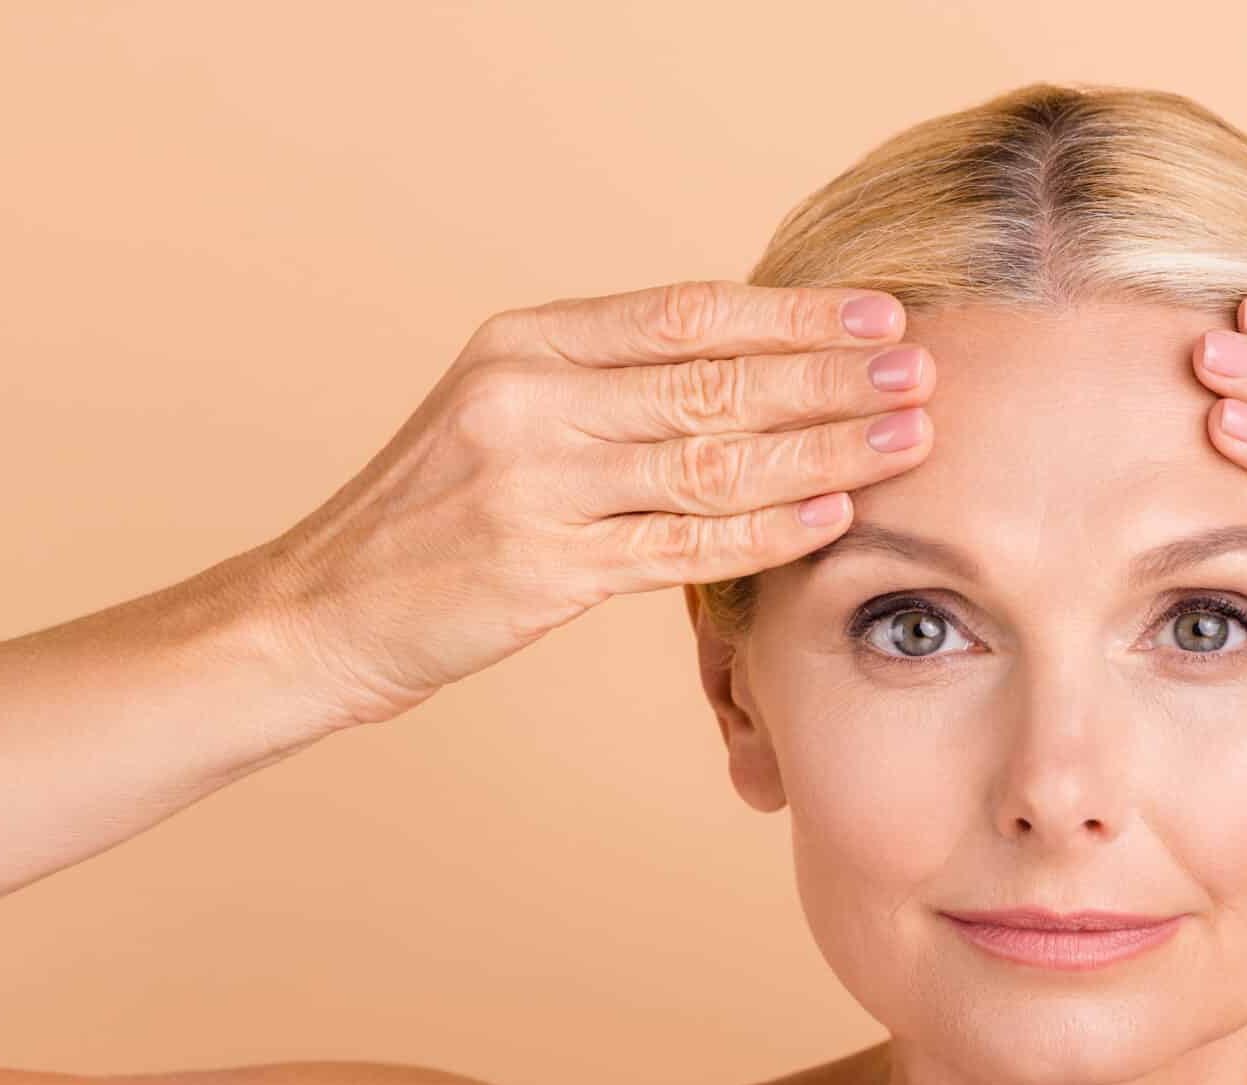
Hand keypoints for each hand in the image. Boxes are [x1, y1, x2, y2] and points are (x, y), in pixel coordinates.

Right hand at [249, 279, 935, 725]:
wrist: (326, 609)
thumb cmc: (436, 516)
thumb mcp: (505, 416)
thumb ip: (610, 389)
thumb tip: (756, 369)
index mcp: (524, 345)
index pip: (684, 313)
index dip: (790, 313)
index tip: (877, 313)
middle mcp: (527, 401)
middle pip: (713, 380)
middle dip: (829, 375)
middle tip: (920, 372)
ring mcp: (534, 486)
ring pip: (711, 460)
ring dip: (823, 449)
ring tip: (906, 439)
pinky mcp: (543, 570)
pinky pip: (681, 548)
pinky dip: (765, 533)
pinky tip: (833, 516)